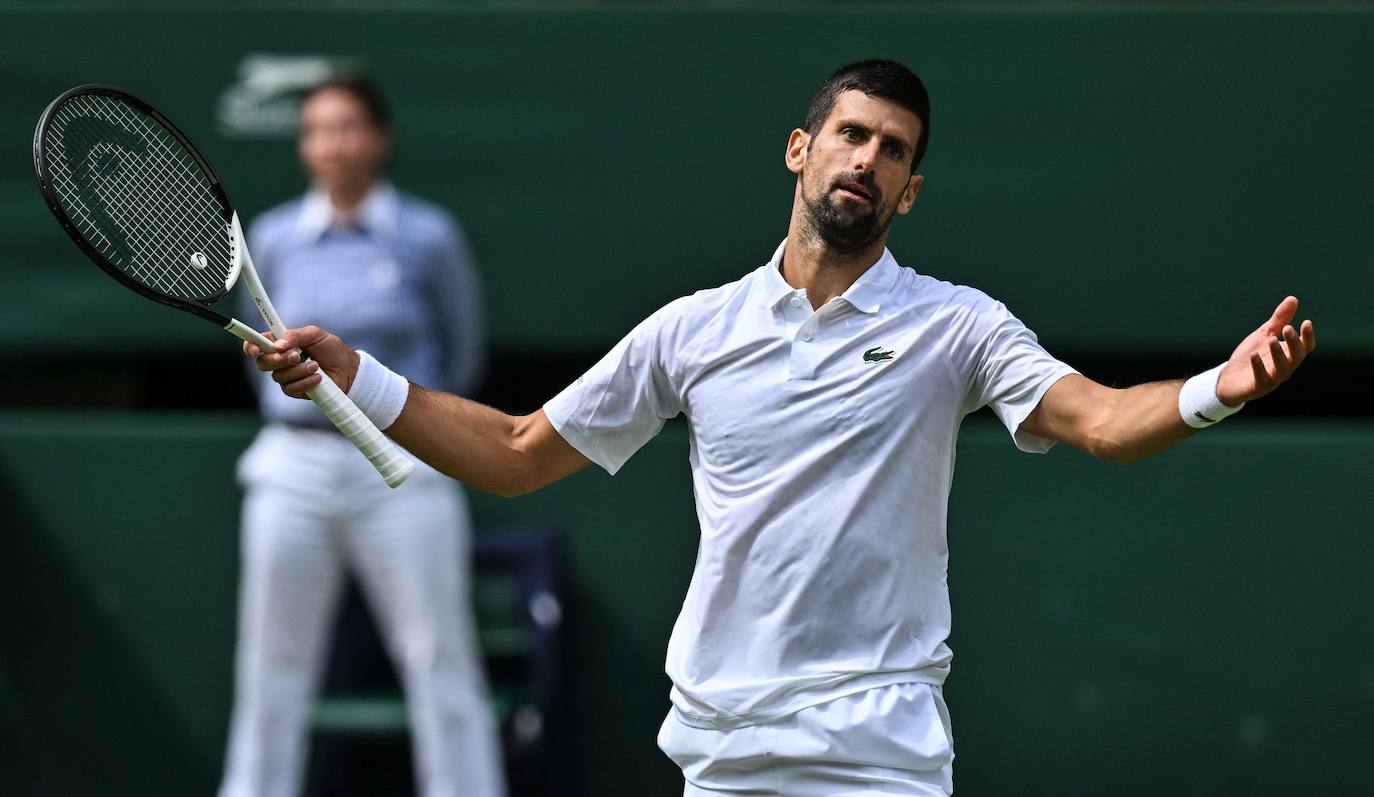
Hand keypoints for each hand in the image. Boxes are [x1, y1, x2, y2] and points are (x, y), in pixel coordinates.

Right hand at [242, 325, 360, 397]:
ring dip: (298, 370)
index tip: (256, 349)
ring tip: (316, 365)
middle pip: (262, 363)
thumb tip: (279, 345)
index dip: (250, 346)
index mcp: (280, 343)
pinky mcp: (295, 390)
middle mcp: (279, 360)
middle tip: (296, 355)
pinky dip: (305, 382)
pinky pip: (290, 389)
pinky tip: (318, 377)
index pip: (256, 344)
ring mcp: (286, 377)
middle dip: (278, 360)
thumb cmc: (332, 349)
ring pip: (278, 377)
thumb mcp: (315, 334)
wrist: (349, 369)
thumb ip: (296, 335)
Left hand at [1216, 296, 1315, 405]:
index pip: (1306, 347)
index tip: (1306, 322)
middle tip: (1288, 328)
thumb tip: (1293, 299)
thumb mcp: (1264, 334)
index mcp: (1288, 355)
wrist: (1229, 378)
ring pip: (1282, 369)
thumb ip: (1279, 320)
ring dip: (1278, 354)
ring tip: (1272, 339)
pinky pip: (1261, 379)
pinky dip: (1259, 367)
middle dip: (1294, 343)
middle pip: (1297, 357)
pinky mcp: (1257, 387)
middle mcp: (1284, 368)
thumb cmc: (1251, 355)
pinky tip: (1254, 356)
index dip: (1308, 336)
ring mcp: (1272, 379)